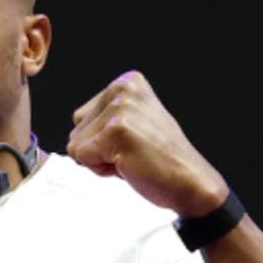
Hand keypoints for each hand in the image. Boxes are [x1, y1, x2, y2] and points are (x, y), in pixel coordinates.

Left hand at [65, 71, 229, 218]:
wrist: (189, 181)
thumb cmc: (160, 159)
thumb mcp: (133, 122)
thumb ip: (105, 117)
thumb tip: (73, 133)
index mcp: (128, 82)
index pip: (81, 117)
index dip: (100, 139)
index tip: (131, 142)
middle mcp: (123, 88)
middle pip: (75, 130)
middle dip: (98, 149)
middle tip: (131, 152)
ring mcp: (120, 108)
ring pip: (76, 145)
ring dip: (99, 160)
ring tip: (131, 157)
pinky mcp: (116, 130)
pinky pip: (81, 157)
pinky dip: (100, 169)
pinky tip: (128, 164)